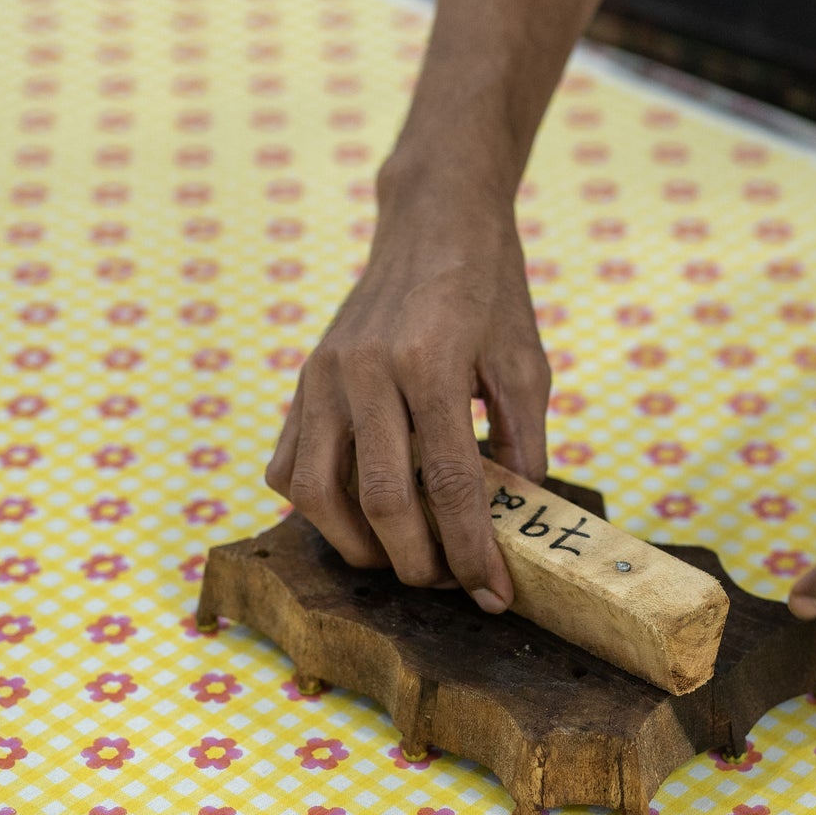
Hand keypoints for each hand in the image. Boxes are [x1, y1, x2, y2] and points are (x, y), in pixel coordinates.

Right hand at [265, 196, 548, 610]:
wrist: (434, 222)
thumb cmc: (490, 291)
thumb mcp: (527, 363)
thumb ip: (524, 445)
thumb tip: (515, 524)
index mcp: (430, 361)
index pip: (451, 483)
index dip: (473, 551)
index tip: (495, 593)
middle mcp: (365, 370)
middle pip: (382, 501)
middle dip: (419, 563)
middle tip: (451, 583)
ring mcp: (323, 375)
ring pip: (318, 494)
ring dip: (359, 545)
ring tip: (401, 557)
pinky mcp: (302, 380)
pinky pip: (288, 465)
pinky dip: (317, 506)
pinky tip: (357, 514)